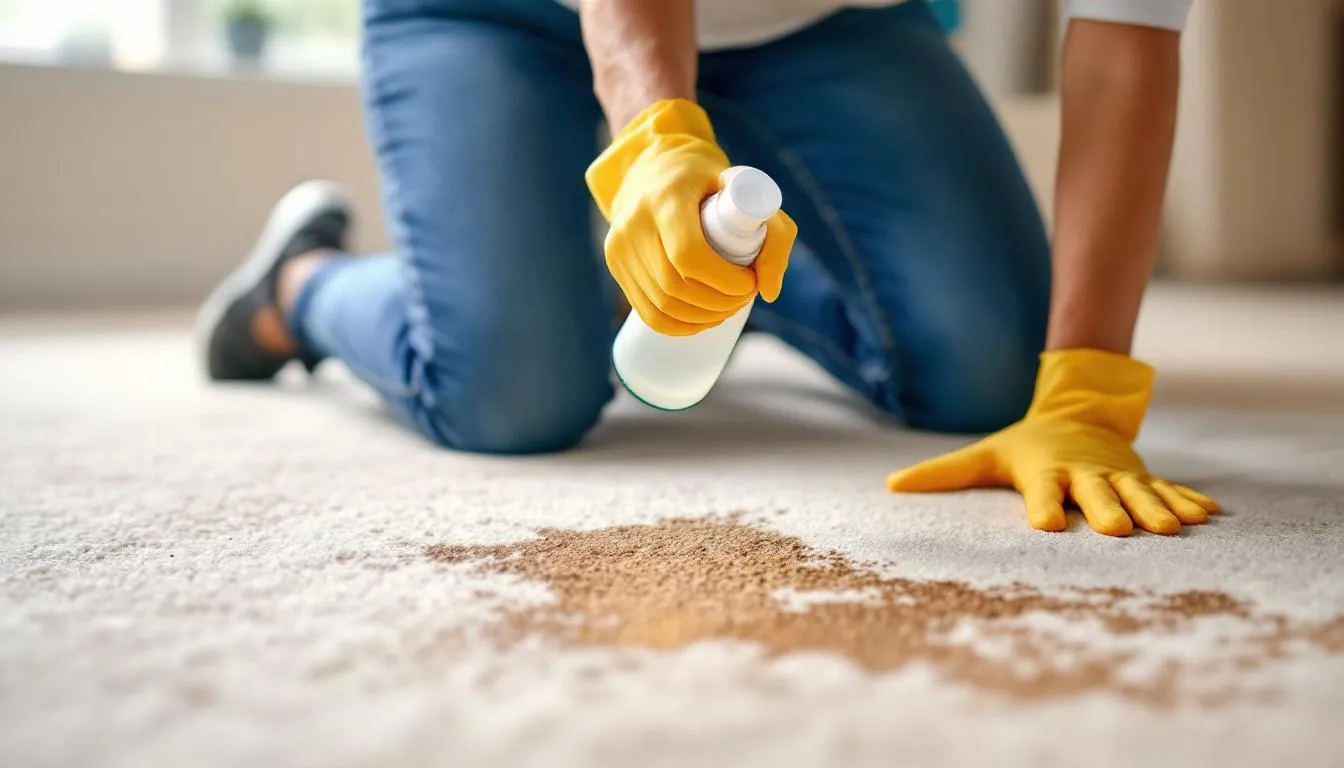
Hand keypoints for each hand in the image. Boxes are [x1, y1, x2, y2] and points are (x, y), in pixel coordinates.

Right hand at [586, 98, 795, 335]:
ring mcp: (619, 246)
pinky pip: (648, 312)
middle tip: (744, 296)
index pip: (688, 255)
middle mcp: (634, 223)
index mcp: (664, 198)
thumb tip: (769, 290)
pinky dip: (679, 326)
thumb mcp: (747, 191)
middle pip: (676, 287)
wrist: (655, 166)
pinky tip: (703, 320)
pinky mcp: (615, 264)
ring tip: (728, 307)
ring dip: (703, 318)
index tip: (749, 281)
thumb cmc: (707, 179)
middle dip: (719, 303)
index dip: (724, 280)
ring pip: (663, 306)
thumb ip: (775, 232)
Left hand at [886, 349, 1218, 535]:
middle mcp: (1085, 474)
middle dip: (1108, 510)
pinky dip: (1188, 501)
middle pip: (1096, 493)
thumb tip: (889, 485)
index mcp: (1046, 472)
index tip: (1046, 526)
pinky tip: (1209, 516)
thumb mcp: (984, 457)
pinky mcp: (1142, 477)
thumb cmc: (1023, 446)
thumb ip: (942, 473)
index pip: (1042, 490)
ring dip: (1155, 510)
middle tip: (1117, 531)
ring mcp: (1118, 475)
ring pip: (1139, 493)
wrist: (1074, 414)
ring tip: (1173, 530)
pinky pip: (1169, 489)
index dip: (1043, 506)